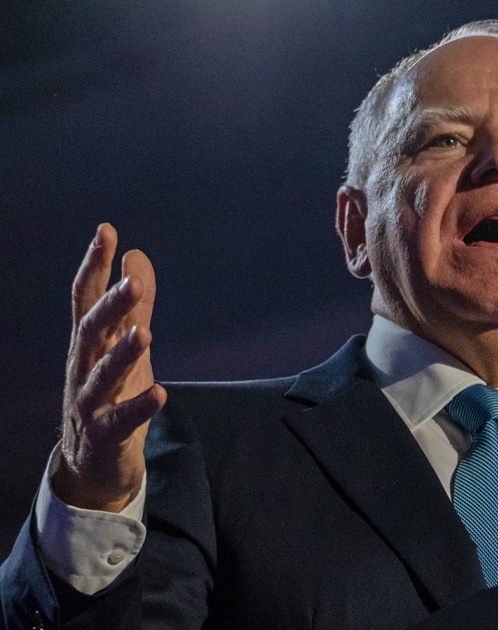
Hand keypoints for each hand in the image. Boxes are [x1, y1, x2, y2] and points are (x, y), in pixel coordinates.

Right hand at [52, 224, 165, 512]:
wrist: (92, 464)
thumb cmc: (110, 395)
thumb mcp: (124, 345)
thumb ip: (136, 304)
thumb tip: (137, 256)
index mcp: (88, 344)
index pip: (84, 299)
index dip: (94, 265)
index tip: (107, 231)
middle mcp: (83, 368)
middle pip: (91, 332)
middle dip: (110, 306)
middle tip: (132, 283)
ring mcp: (91, 403)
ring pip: (101, 375)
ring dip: (122, 354)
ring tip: (145, 334)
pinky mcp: (105, 435)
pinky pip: (119, 421)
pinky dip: (138, 407)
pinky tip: (159, 394)